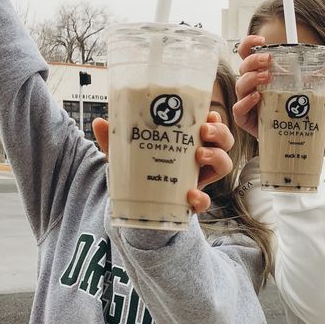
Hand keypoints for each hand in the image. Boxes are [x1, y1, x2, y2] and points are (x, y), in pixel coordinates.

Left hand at [92, 111, 233, 215]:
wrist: (137, 208)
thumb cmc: (139, 173)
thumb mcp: (127, 154)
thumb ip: (115, 140)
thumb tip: (99, 122)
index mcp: (188, 143)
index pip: (211, 127)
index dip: (215, 120)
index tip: (208, 115)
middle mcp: (199, 160)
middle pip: (224, 143)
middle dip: (220, 133)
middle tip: (204, 131)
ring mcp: (199, 180)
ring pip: (224, 166)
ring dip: (217, 157)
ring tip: (199, 155)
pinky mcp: (193, 203)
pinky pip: (205, 202)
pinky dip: (201, 199)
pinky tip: (190, 195)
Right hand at [232, 32, 324, 138]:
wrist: (291, 138)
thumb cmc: (293, 110)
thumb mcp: (308, 90)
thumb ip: (321, 77)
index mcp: (262, 73)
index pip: (248, 54)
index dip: (250, 43)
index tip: (261, 39)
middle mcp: (252, 86)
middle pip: (243, 66)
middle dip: (254, 61)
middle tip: (269, 60)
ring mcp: (247, 102)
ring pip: (240, 86)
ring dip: (252, 79)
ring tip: (267, 77)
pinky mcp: (246, 120)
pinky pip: (238, 109)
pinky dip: (245, 102)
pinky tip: (257, 98)